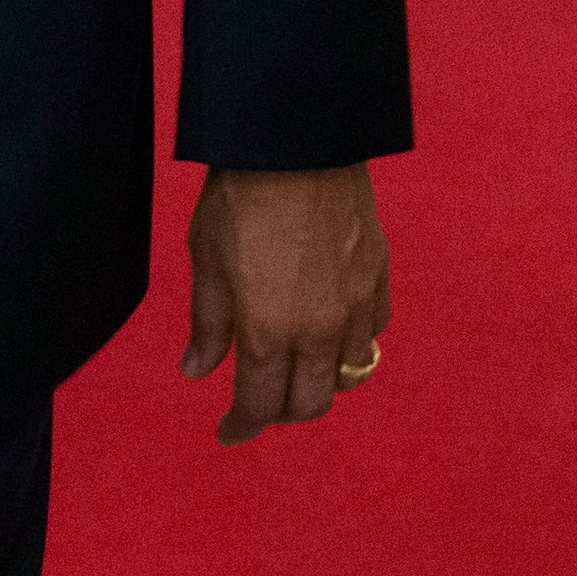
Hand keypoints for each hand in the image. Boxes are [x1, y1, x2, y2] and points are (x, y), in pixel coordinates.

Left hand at [178, 163, 393, 445]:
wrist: (297, 142)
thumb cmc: (243, 197)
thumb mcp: (206, 262)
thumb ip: (208, 324)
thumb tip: (198, 370)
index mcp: (270, 331)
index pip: (262, 406)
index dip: (242, 427)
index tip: (228, 432)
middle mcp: (320, 330)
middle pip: (311, 403)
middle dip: (282, 412)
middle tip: (259, 402)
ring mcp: (356, 305)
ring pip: (349, 374)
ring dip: (320, 382)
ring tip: (296, 368)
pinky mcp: (378, 277)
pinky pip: (372, 332)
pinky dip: (352, 344)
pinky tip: (331, 330)